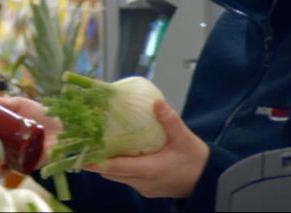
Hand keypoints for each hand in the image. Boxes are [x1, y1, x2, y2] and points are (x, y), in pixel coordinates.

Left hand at [86, 100, 208, 198]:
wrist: (209, 182)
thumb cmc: (196, 160)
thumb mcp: (184, 138)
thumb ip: (169, 120)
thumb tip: (156, 102)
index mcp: (148, 170)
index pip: (114, 167)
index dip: (96, 160)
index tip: (80, 153)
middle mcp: (142, 182)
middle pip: (111, 173)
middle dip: (97, 160)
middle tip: (86, 143)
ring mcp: (144, 187)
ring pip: (118, 177)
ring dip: (108, 164)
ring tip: (98, 145)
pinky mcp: (148, 188)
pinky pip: (127, 178)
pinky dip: (120, 167)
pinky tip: (120, 153)